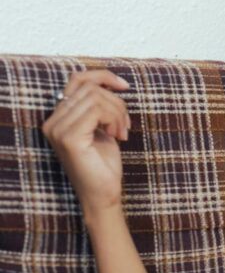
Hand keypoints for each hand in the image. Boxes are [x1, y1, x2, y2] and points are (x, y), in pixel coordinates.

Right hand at [40, 70, 130, 214]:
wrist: (103, 195)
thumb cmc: (104, 165)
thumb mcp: (102, 128)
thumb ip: (98, 107)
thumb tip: (108, 83)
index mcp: (58, 118)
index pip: (77, 80)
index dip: (103, 77)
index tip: (125, 86)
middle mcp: (52, 122)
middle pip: (90, 88)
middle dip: (116, 103)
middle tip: (125, 127)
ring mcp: (58, 129)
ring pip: (95, 97)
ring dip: (118, 113)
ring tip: (121, 132)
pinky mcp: (69, 137)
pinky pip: (97, 110)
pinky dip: (114, 119)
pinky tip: (117, 136)